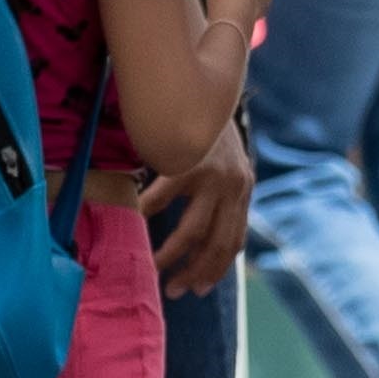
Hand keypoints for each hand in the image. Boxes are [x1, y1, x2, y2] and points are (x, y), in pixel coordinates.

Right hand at [144, 117, 254, 290]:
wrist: (209, 86)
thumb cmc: (208, 129)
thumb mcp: (223, 162)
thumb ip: (218, 192)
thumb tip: (197, 228)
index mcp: (242, 190)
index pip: (234, 240)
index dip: (216, 267)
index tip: (198, 288)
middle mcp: (234, 187)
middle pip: (218, 244)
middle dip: (198, 273)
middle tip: (175, 291)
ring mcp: (213, 177)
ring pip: (193, 231)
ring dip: (174, 255)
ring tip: (155, 266)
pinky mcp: (189, 165)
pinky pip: (162, 199)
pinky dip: (148, 212)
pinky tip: (136, 220)